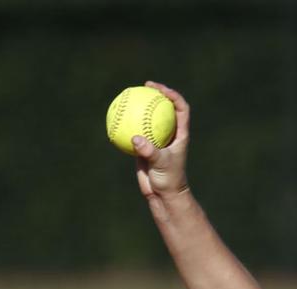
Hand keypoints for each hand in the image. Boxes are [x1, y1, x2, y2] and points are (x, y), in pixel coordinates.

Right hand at [132, 81, 189, 208]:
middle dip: (157, 94)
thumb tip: (135, 138)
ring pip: (149, 117)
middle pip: (165, 108)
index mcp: (179, 134)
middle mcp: (170, 134)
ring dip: (141, 106)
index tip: (160, 90)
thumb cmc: (168, 180)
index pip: (181, 109)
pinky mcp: (146, 146)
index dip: (173, 95)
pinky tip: (116, 117)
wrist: (163, 195)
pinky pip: (136, 130)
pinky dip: (128, 124)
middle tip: (145, 86)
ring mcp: (157, 139)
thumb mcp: (161, 165)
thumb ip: (150, 151)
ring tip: (129, 96)